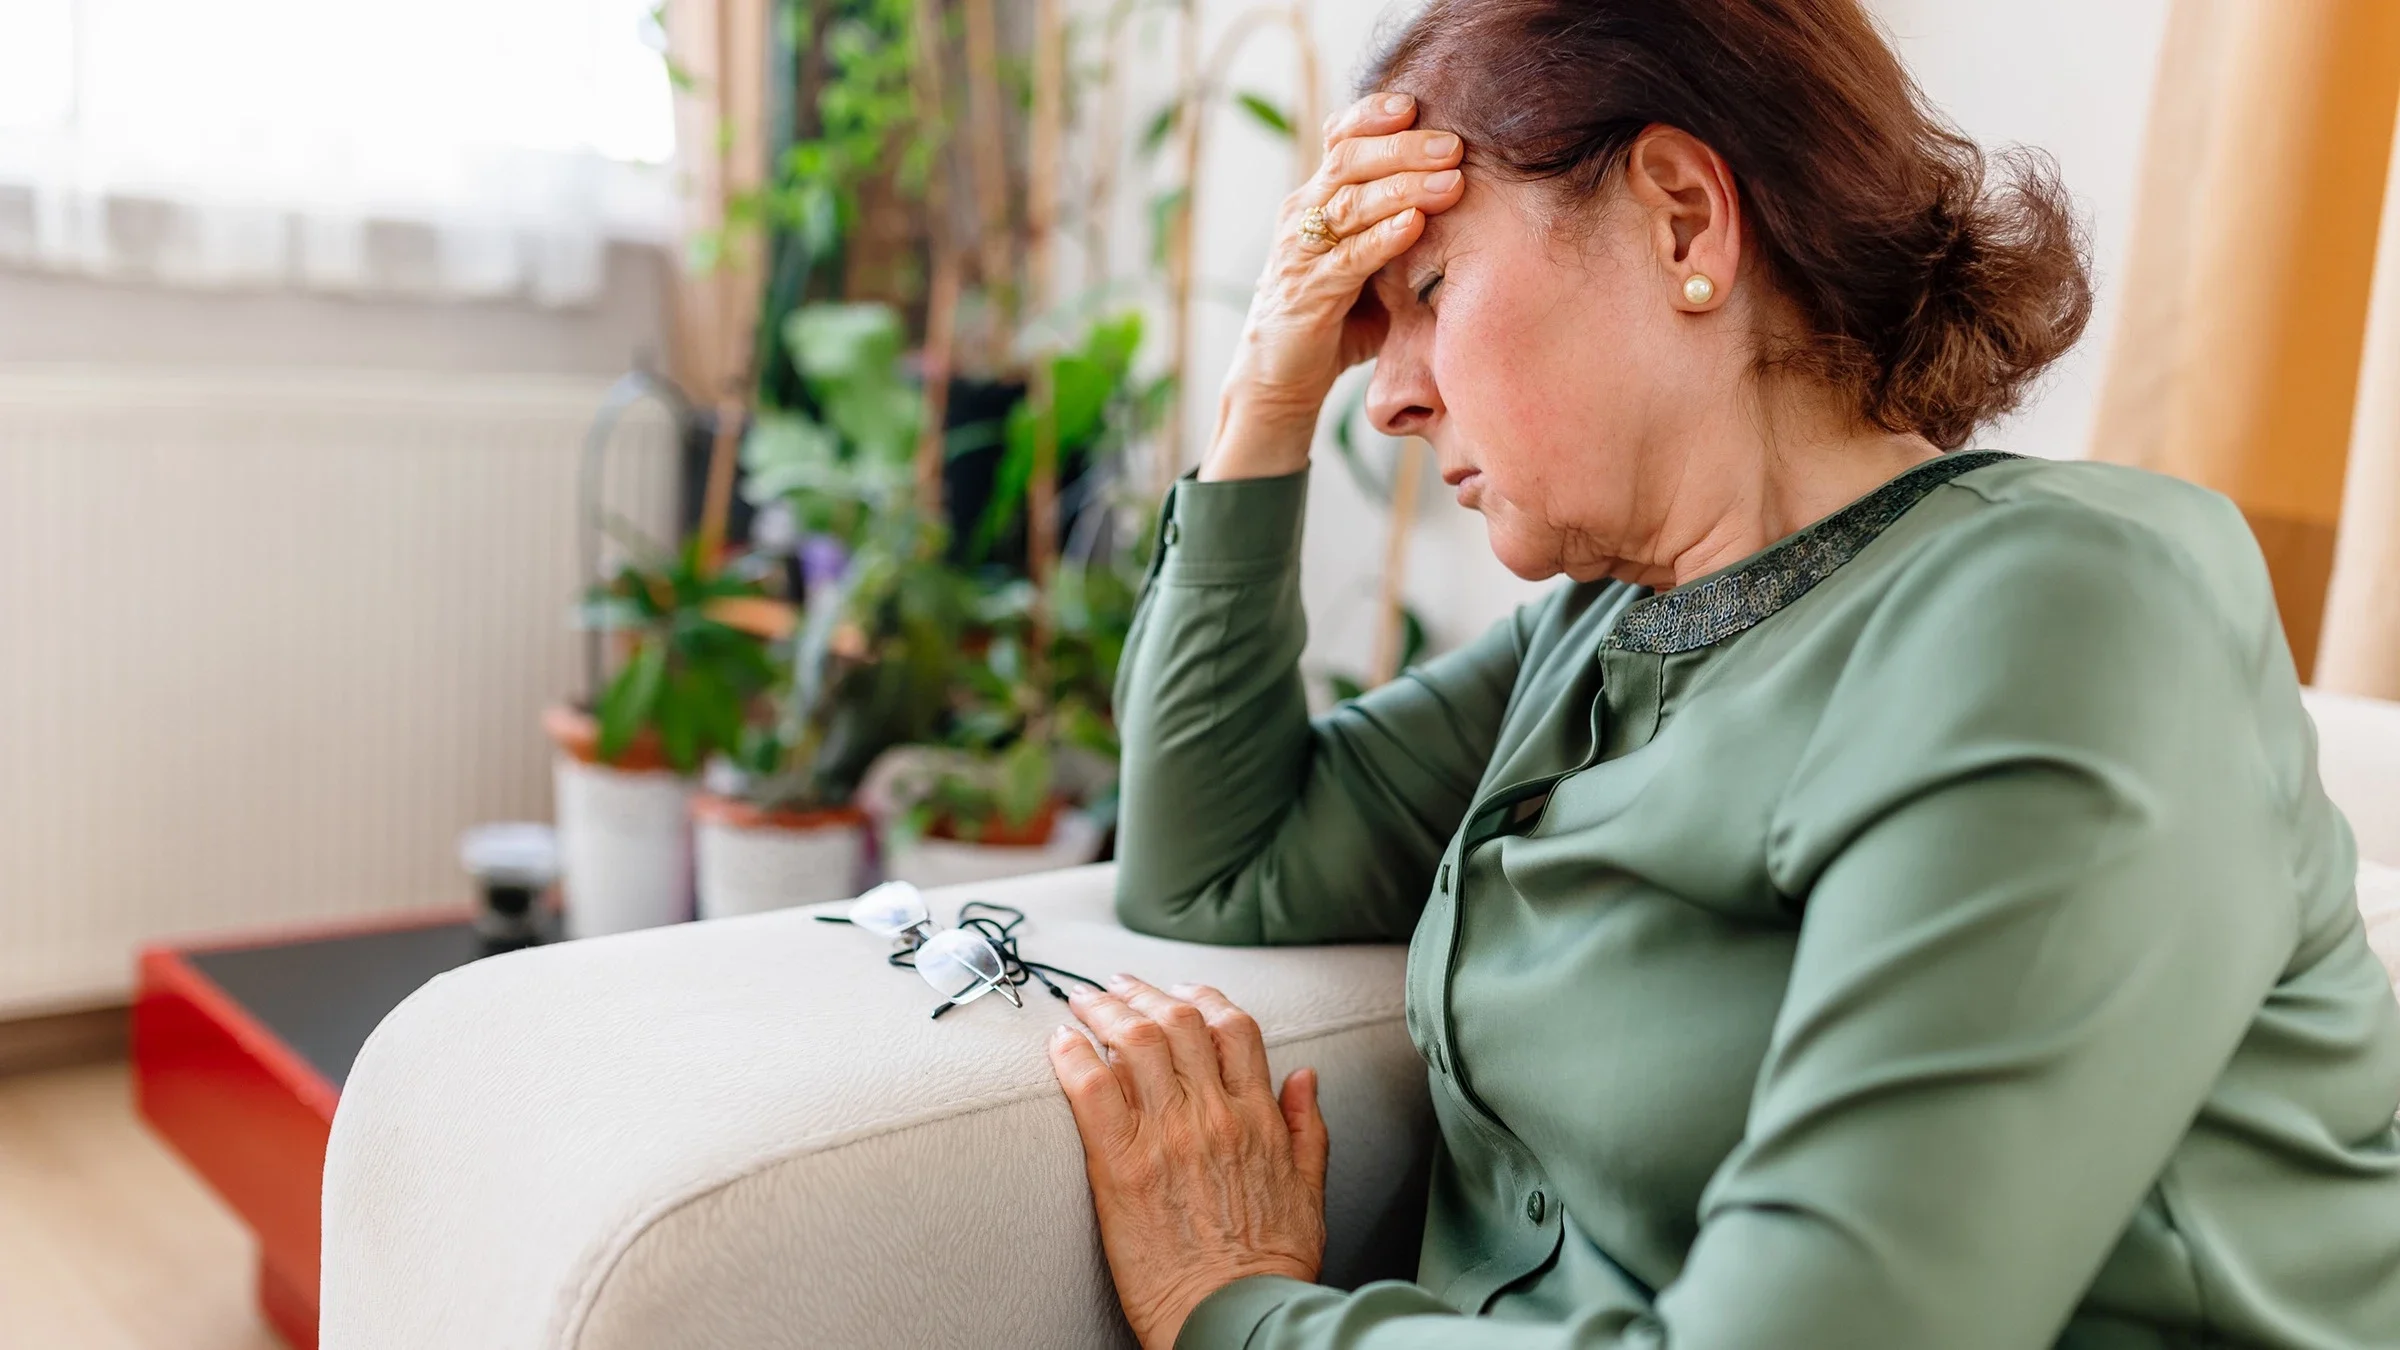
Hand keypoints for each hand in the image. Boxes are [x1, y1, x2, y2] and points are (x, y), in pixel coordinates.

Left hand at [1049, 975, 1329, 1349]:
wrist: (1234, 1317)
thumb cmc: (1271, 1266)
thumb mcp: (1310, 1190)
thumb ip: (1306, 1127)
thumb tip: (1304, 1075)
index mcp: (1258, 1117)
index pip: (1232, 1027)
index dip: (1202, 995)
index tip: (1179, 990)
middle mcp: (1213, 1114)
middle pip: (1177, 1021)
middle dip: (1142, 992)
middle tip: (1117, 985)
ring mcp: (1166, 1136)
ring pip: (1133, 1041)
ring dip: (1104, 1010)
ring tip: (1083, 1001)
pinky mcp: (1121, 1166)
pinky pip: (1090, 1089)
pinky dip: (1072, 1056)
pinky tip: (1060, 1043)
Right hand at [1202, 91, 1466, 480]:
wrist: (1279, 379)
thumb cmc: (1334, 318)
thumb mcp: (1368, 262)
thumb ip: (1401, 229)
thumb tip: (1469, 200)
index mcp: (1316, 199)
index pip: (1340, 139)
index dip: (1372, 115)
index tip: (1416, 103)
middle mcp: (1302, 216)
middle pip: (1349, 161)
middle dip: (1404, 148)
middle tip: (1453, 144)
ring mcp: (1301, 253)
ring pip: (1350, 204)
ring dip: (1403, 188)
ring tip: (1450, 181)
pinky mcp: (1306, 293)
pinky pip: (1348, 258)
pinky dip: (1382, 239)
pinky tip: (1414, 225)